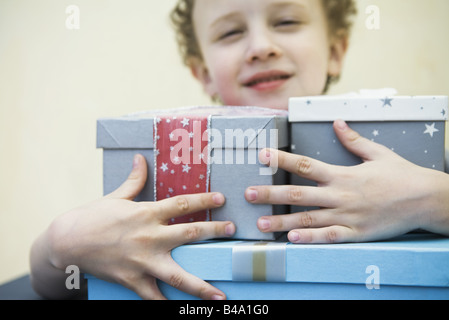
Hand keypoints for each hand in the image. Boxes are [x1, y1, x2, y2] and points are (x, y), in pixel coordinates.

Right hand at [48, 154, 234, 299]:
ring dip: (202, 284)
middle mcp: (149, 237)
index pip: (182, 204)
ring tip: (221, 294)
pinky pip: (154, 297)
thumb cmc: (91, 217)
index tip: (222, 198)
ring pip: (179, 274)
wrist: (66, 243)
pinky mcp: (132, 280)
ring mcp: (142, 261)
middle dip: (214, 231)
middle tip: (232, 230)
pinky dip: (167, 304)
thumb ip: (134, 180)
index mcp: (146, 213)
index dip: (204, 199)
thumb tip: (140, 159)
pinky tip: (183, 310)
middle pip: (190, 234)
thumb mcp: (115, 196)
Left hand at [246, 120, 448, 243]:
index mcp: (342, 174)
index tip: (261, 155)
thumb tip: (337, 122)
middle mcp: (340, 195)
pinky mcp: (356, 233)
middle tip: (248, 194)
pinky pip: (329, 237)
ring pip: (309, 219)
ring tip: (261, 223)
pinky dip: (311, 239)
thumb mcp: (378, 153)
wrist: (426, 200)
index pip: (305, 164)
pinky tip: (292, 240)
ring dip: (283, 222)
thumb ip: (353, 139)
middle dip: (271, 193)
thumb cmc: (402, 175)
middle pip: (298, 194)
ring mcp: (347, 216)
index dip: (281, 159)